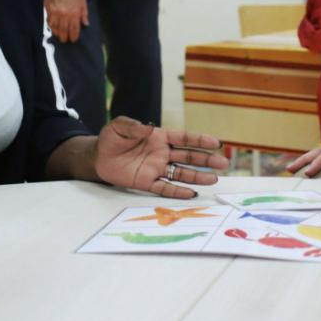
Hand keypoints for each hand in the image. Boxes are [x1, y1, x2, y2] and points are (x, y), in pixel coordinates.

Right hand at [44, 0, 88, 42]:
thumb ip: (84, 14)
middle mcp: (65, 16)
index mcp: (74, 14)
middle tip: (65, 40)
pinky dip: (51, 26)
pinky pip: (49, 21)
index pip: (74, 29)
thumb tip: (86, 24)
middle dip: (65, 37)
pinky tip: (52, 28)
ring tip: (59, 36)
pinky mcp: (49, 10)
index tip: (74, 40)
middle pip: (64, 30)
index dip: (74, 36)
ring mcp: (55, 13)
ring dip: (57, 33)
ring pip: (55, 27)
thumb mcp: (83, 2)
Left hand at [93, 117, 229, 199]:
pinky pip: (164, 188)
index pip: (184, 138)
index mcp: (159, 137)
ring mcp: (156, 169)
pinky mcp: (147, 183)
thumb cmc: (111, 139)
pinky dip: (177, 191)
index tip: (217, 143)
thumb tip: (149, 129)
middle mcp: (162, 154)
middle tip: (224, 163)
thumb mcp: (119, 127)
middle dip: (206, 160)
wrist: (97, 158)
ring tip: (214, 180)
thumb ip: (133, 126)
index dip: (200, 140)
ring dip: (197, 176)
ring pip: (181, 173)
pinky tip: (191, 194)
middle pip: (188, 156)